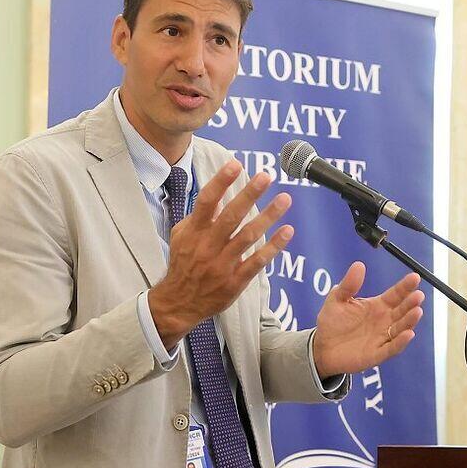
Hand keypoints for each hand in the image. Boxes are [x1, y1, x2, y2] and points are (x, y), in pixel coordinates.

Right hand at [148, 161, 293, 346]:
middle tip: (266, 176)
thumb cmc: (183, 264)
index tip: (236, 164)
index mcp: (194, 233)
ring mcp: (223, 264)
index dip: (221, 182)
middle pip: (231, 216)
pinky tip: (287, 231)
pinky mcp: (235, 281)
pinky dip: (273, 247)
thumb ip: (199, 216)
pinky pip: (257, 262)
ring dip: (268, 217)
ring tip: (285, 199)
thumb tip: (217, 195)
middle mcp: (208, 246)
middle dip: (249, 194)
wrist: (179, 303)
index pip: (206, 202)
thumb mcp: (182, 236)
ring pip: (248, 237)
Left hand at [312, 263, 423, 378]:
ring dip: (410, 321)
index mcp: (377, 306)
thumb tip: (359, 265)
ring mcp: (382, 337)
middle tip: (418, 295)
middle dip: (411, 303)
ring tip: (417, 311)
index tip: (415, 277)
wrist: (321, 347)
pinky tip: (408, 334)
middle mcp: (384, 321)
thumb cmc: (331, 322)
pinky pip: (392, 348)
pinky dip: (401, 342)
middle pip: (402, 311)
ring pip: (401, 328)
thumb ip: (349, 284)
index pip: (396, 294)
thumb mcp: (337, 299)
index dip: (406, 286)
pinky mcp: (377, 354)